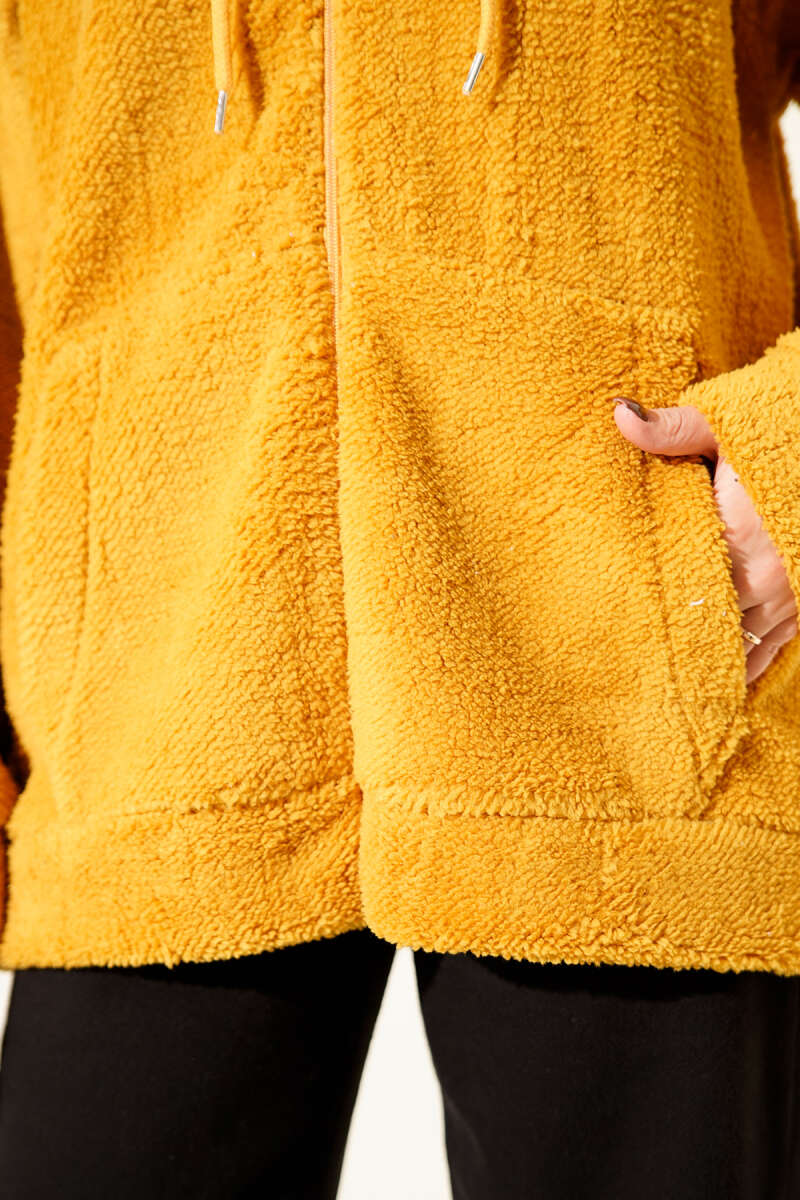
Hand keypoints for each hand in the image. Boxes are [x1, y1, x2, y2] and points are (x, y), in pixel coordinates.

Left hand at [611, 397, 797, 685]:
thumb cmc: (780, 431)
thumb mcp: (723, 425)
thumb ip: (672, 429)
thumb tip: (618, 413)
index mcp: (740, 542)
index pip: (687, 601)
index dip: (655, 626)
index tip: (623, 646)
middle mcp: (771, 582)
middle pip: (711, 635)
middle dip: (679, 653)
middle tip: (635, 681)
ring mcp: (794, 599)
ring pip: (745, 650)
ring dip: (714, 666)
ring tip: (672, 696)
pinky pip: (774, 648)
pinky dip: (747, 662)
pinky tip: (721, 682)